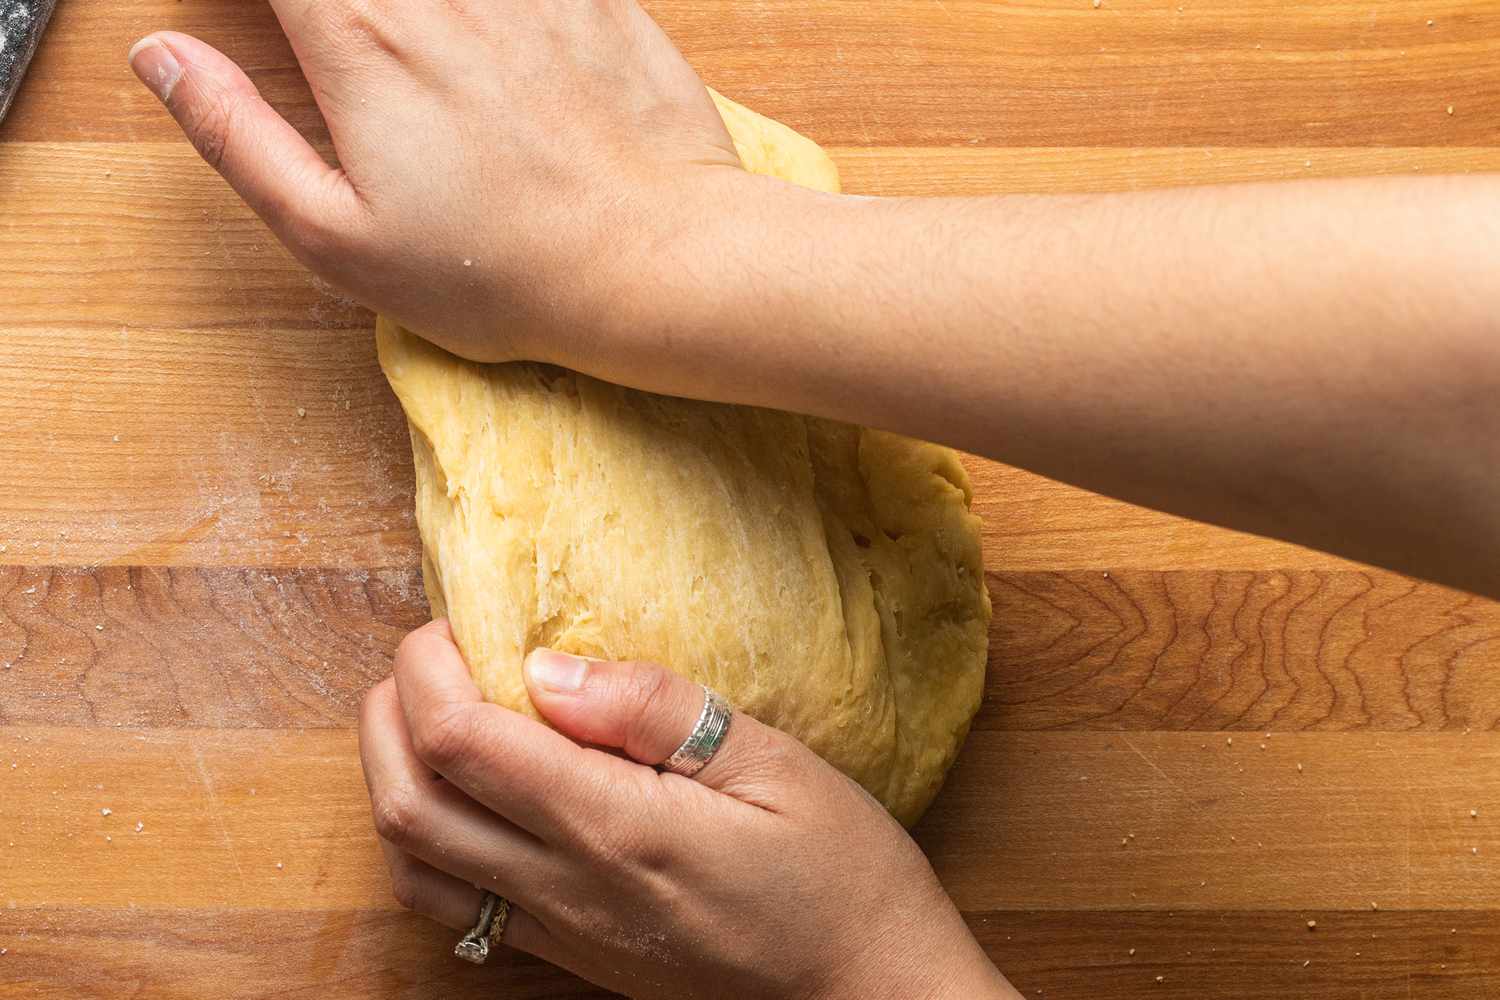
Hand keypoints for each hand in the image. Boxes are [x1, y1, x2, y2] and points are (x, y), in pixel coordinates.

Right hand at [127, 1, 746, 362]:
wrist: (654, 263)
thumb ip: (236, 136)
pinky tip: (484, 47)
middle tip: (336, 51)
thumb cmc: (500, 270)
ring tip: (411, 64)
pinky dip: (482, 11)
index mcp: (358, 37)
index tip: (248, 19)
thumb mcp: (336, 238)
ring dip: (405, 10)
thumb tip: (163, 58)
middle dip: (326, 7)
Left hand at [358, 621, 1016, 999]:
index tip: (453, 624)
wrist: (868, 991)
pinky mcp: (569, 960)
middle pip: (407, 805)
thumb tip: (546, 668)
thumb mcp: (775, 763)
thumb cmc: (840, 872)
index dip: (427, 669)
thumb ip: (656, 712)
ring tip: (432, 717)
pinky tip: (468, 800)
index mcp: (615, 827)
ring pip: (412, 866)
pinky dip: (426, 844)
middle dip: (386, 715)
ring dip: (393, 781)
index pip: (459, 742)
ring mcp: (562, 935)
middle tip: (428, 658)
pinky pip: (454, 909)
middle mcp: (567, 889)